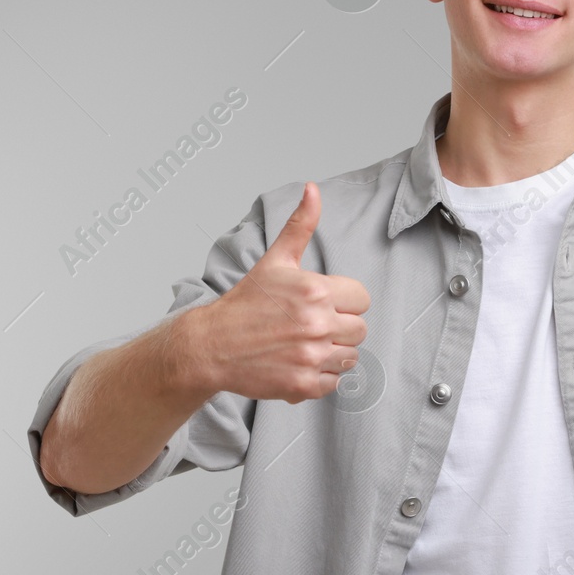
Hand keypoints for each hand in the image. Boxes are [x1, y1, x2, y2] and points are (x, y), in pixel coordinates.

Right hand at [190, 182, 371, 403]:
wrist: (211, 345)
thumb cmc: (245, 303)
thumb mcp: (275, 260)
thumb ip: (300, 226)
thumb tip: (313, 189)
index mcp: (316, 291)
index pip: (362, 299)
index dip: (344, 301)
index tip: (323, 304)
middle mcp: (317, 324)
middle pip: (360, 330)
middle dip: (340, 328)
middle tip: (311, 325)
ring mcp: (310, 356)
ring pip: (350, 358)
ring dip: (333, 353)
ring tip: (306, 344)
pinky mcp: (303, 384)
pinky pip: (334, 383)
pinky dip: (321, 377)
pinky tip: (299, 363)